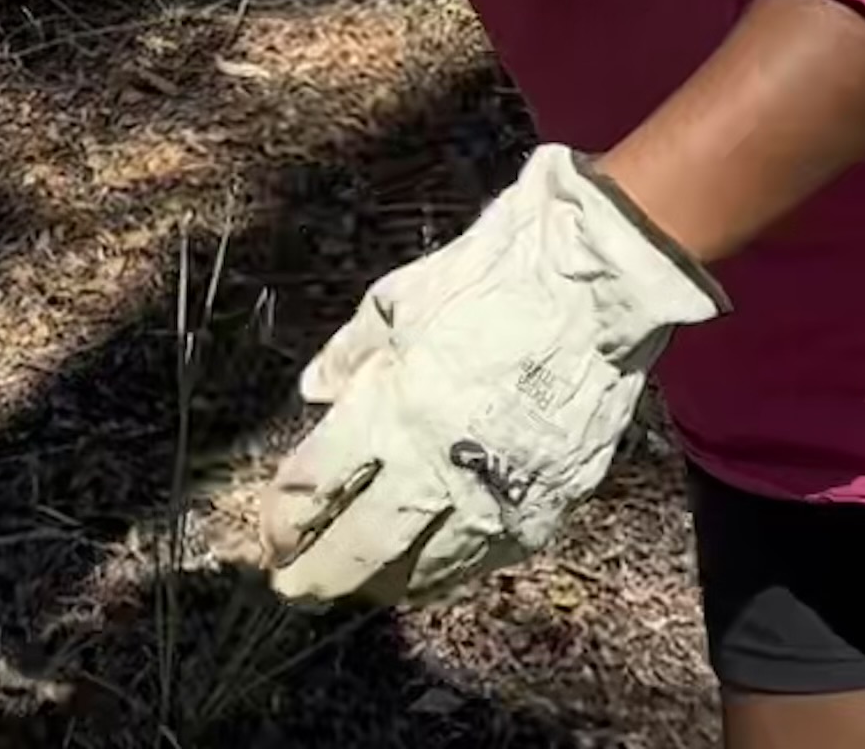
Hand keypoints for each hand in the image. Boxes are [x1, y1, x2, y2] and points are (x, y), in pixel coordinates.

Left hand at [261, 146, 721, 606]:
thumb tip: (314, 390)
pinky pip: (482, 561)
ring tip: (355, 588)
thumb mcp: (398, 300)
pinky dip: (445, 574)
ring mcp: (494, 497)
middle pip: (359, 547)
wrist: (593, 284)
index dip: (283, 519)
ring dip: (379, 584)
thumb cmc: (492, 276)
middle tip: (294, 588)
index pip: (316, 486)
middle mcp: (436, 467)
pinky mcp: (544, 507)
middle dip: (318, 576)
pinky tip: (426, 574)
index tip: (271, 533)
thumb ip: (351, 354)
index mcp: (391, 411)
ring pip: (422, 570)